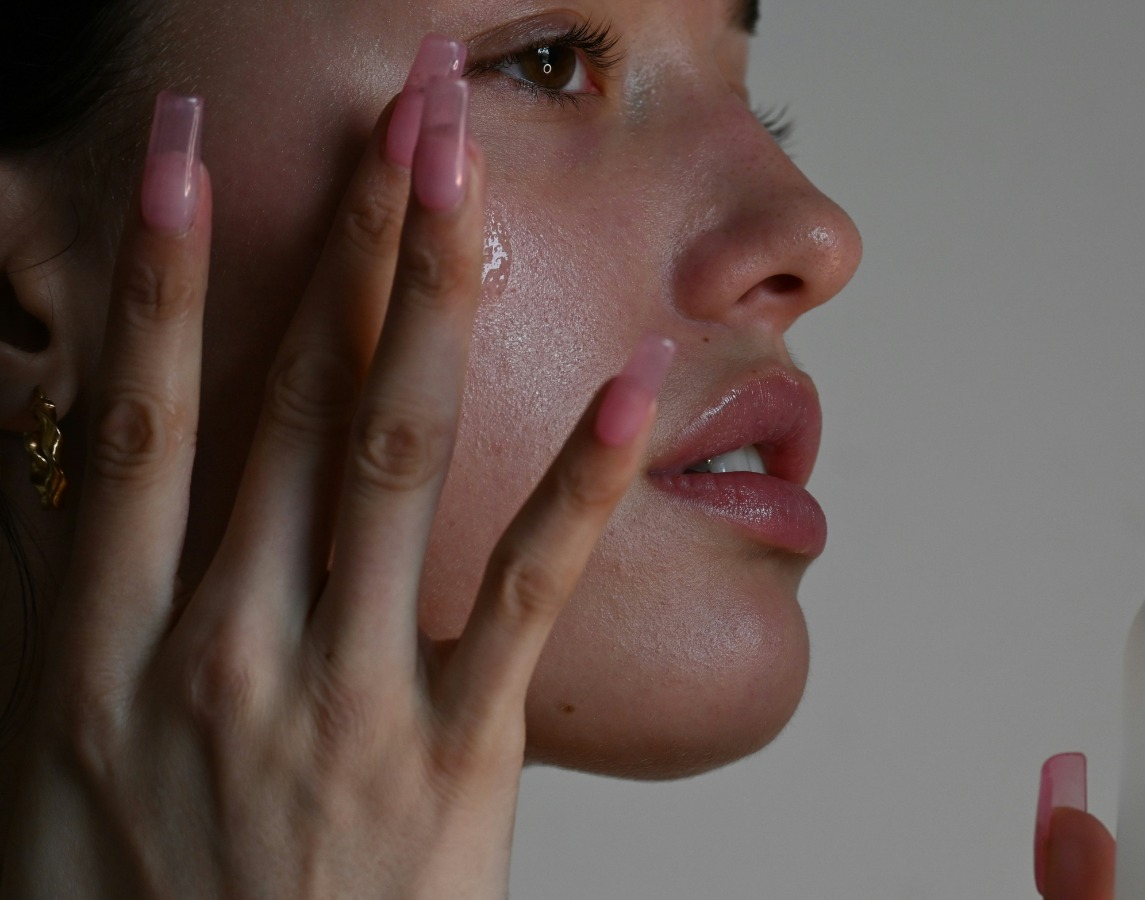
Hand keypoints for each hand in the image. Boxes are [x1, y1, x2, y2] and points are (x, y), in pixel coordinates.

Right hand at [1, 38, 671, 897]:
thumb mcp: (47, 747)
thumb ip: (54, 597)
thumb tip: (35, 450)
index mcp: (110, 647)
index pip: (142, 417)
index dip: (159, 273)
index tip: (181, 152)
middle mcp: (224, 646)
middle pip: (290, 403)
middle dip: (345, 245)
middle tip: (394, 118)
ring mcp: (346, 694)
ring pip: (395, 463)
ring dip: (436, 308)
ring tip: (472, 186)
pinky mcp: (456, 754)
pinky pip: (524, 593)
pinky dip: (578, 485)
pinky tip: (632, 387)